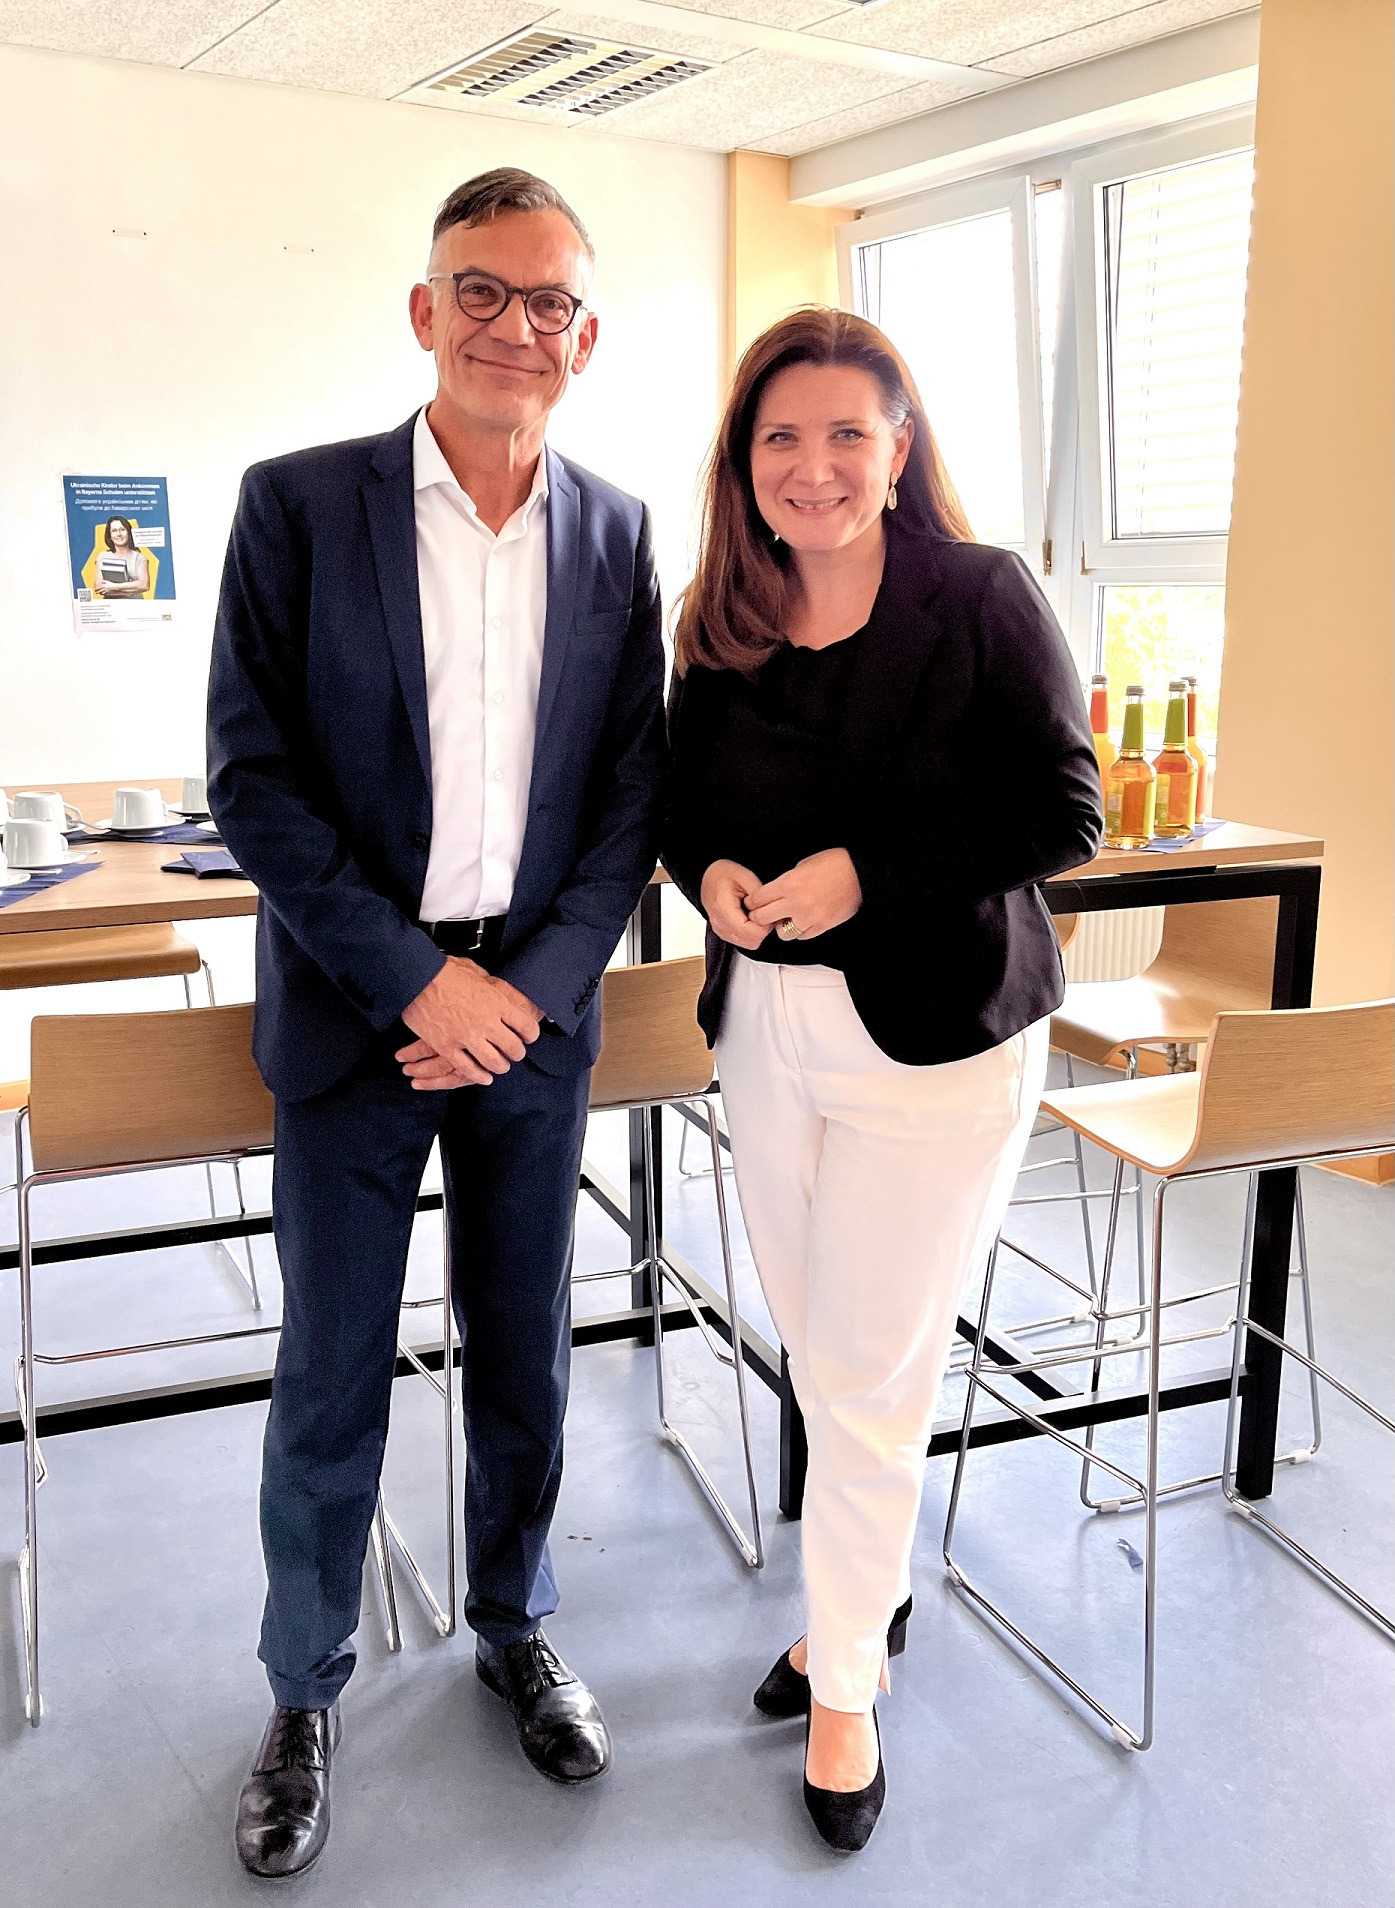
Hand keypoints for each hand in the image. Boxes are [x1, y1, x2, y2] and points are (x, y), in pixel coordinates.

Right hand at [396, 957, 541, 1089]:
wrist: (416, 978)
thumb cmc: (443, 971)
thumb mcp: (474, 971)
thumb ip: (488, 984)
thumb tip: (494, 987)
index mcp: (496, 1002)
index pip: (526, 1026)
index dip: (531, 1034)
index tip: (528, 1036)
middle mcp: (486, 1022)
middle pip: (513, 1048)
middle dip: (517, 1053)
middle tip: (515, 1054)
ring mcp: (467, 1037)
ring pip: (493, 1063)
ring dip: (499, 1067)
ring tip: (499, 1066)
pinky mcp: (447, 1047)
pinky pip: (467, 1069)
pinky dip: (477, 1076)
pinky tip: (483, 1077)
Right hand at [700, 859, 771, 950]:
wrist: (709, 877)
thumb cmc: (724, 875)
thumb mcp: (747, 878)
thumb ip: (760, 898)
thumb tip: (771, 914)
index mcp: (724, 909)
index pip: (752, 933)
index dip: (765, 925)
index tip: (766, 912)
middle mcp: (720, 924)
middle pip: (751, 942)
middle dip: (762, 929)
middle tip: (762, 912)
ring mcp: (720, 930)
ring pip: (749, 944)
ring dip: (757, 932)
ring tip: (754, 913)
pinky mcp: (723, 933)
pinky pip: (743, 941)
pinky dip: (750, 932)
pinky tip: (749, 918)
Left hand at [744, 849, 861, 941]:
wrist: (859, 874)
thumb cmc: (834, 864)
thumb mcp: (802, 865)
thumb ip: (785, 882)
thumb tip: (775, 893)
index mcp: (788, 884)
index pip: (757, 899)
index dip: (752, 902)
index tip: (752, 903)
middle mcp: (796, 903)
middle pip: (762, 918)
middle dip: (759, 916)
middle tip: (762, 913)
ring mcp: (809, 917)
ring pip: (782, 933)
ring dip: (781, 926)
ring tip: (786, 918)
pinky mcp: (821, 926)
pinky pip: (802, 936)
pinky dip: (800, 930)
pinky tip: (803, 920)